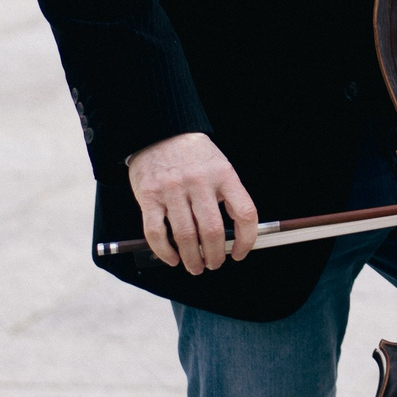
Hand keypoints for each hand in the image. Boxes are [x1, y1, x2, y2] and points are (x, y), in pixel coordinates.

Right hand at [127, 132, 257, 273]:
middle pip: (213, 231)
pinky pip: (156, 232)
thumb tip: (236, 233)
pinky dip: (165, 251)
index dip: (247, 239)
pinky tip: (172, 258)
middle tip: (213, 264)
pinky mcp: (149, 196)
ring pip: (185, 236)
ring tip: (195, 266)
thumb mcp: (219, 165)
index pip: (245, 213)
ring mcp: (173, 189)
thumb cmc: (193, 154)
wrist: (160, 130)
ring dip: (192, 258)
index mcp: (223, 174)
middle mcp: (199, 182)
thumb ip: (227, 195)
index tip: (240, 253)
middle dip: (215, 255)